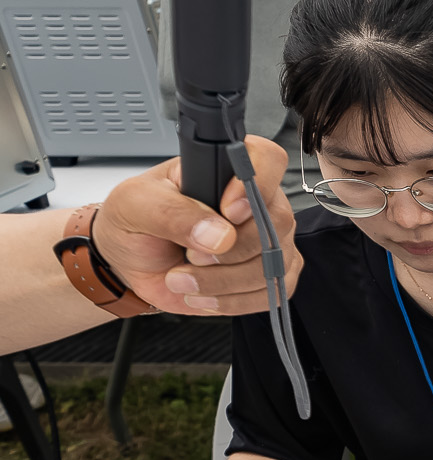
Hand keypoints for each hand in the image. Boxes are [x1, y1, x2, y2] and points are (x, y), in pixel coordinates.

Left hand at [93, 136, 300, 315]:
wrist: (129, 264)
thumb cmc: (133, 224)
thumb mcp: (135, 205)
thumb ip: (172, 212)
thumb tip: (219, 234)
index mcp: (225, 170)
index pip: (266, 159)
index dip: (257, 185)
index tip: (228, 211)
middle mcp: (255, 202)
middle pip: (277, 221)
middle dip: (231, 251)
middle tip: (190, 255)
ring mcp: (268, 240)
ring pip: (273, 264)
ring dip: (222, 282)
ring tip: (182, 279)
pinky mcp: (269, 274)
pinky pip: (272, 292)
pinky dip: (233, 301)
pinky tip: (202, 294)